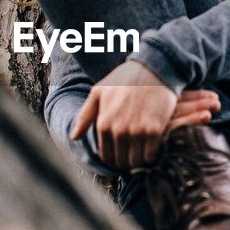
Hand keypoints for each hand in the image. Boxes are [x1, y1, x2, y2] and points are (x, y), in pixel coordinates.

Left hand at [70, 61, 215, 170]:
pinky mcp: (154, 130)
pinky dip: (151, 155)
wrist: (153, 68)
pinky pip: (151, 155)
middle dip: (125, 161)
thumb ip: (85, 116)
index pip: (106, 156)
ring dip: (138, 161)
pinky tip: (152, 148)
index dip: (113, 159)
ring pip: (136, 161)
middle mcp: (118, 130)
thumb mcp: (98, 92)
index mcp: (103, 123)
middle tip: (132, 156)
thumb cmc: (125, 79)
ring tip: (142, 153)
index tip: (120, 155)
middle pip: (121, 161)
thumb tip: (74, 137)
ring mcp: (137, 131)